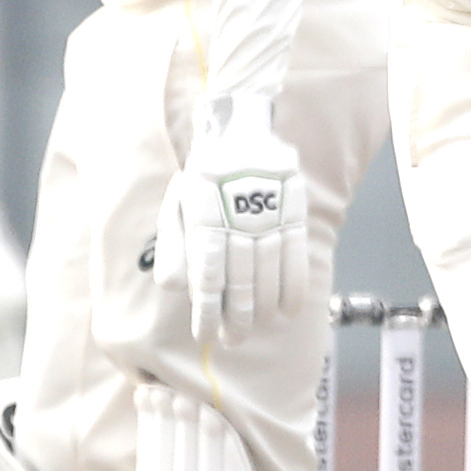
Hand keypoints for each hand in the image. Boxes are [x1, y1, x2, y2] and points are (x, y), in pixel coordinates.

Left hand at [155, 99, 306, 344]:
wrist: (241, 129)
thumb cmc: (203, 175)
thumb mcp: (178, 203)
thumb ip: (173, 245)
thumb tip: (174, 288)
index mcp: (205, 214)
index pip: (207, 274)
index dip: (206, 309)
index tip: (204, 333)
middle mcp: (239, 217)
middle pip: (239, 280)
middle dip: (235, 317)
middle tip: (231, 341)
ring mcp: (270, 214)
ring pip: (269, 273)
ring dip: (262, 308)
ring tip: (255, 327)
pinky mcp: (294, 210)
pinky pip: (297, 256)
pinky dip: (293, 287)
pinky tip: (286, 310)